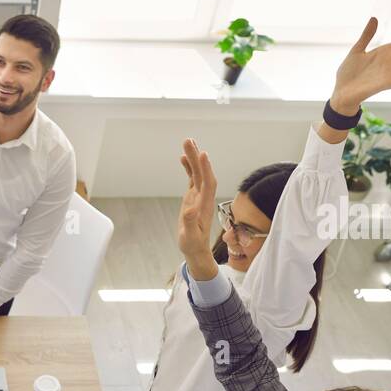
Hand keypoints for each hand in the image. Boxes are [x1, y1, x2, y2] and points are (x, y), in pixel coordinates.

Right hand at [177, 138, 218, 281]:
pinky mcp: (193, 197)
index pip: (207, 183)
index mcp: (205, 205)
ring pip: (198, 173)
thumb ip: (191, 223)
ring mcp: (199, 196)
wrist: (196, 250)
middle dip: (196, 157)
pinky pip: (192, 178)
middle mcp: (204, 197)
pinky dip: (189, 167)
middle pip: (202, 173)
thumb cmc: (192, 245)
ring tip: (187, 142)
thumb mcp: (190, 236)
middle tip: (188, 141)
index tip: (202, 154)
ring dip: (193, 158)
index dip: (206, 169)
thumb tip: (190, 209)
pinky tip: (182, 158)